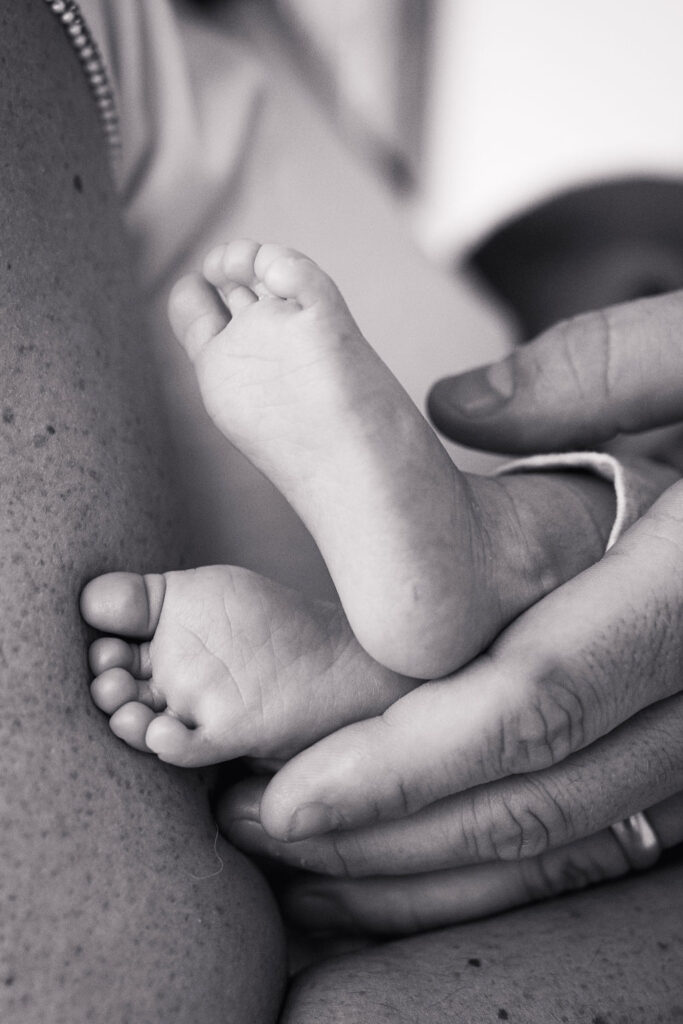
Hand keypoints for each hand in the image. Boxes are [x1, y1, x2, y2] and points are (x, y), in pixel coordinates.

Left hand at [216, 290, 682, 932]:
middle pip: (536, 798)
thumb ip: (604, 370)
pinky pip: (601, 836)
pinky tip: (416, 866)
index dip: (405, 762)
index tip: (293, 788)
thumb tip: (457, 407)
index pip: (533, 702)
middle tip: (263, 827)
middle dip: (389, 835)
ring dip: (430, 870)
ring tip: (311, 868)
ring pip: (568, 841)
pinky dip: (500, 868)